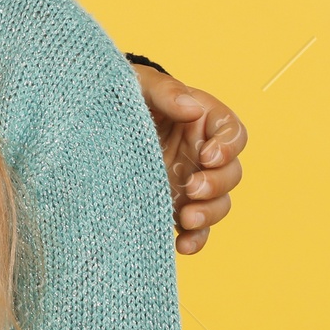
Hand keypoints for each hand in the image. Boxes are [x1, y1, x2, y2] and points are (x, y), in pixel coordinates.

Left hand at [131, 65, 246, 254]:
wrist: (96, 116)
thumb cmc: (124, 92)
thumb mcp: (141, 83)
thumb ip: (166, 90)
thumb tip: (192, 107)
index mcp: (203, 119)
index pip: (233, 133)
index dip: (228, 147)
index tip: (208, 155)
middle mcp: (202, 152)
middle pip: (230, 173)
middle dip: (217, 184)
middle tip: (192, 188)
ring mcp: (191, 179)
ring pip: (219, 203)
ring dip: (209, 214)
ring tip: (186, 218)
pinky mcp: (176, 202)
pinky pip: (196, 227)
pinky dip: (195, 239)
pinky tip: (182, 245)